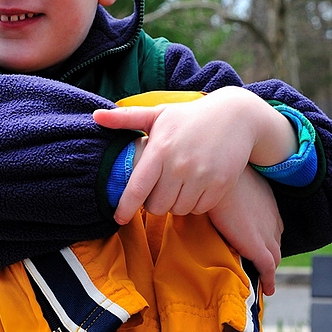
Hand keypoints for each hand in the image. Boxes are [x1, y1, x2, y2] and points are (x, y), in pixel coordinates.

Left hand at [94, 87, 295, 226]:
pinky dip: (195, 204)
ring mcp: (202, 176)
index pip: (136, 189)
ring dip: (175, 204)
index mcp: (160, 149)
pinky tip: (195, 187)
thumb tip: (95, 116)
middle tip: (160, 189)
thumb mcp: (158, 114)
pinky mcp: (221, 185)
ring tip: (178, 185)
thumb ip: (126, 119)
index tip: (117, 218)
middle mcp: (180, 165)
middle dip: (154, 203)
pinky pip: (199, 209)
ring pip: (178, 210)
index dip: (124, 208)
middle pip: (157, 206)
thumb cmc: (189, 117)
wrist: (236, 116)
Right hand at [207, 167, 282, 295]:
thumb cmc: (216, 178)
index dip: (267, 237)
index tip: (261, 244)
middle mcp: (272, 219)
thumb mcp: (223, 184)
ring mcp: (266, 233)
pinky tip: (267, 289)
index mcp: (266, 202)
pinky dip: (269, 279)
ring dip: (270, 268)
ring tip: (264, 280)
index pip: (272, 225)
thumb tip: (205, 195)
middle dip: (271, 255)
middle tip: (263, 266)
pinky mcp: (257, 246)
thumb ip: (222, 193)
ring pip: (274, 257)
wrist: (221, 181)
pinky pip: (268, 267)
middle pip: (275, 242)